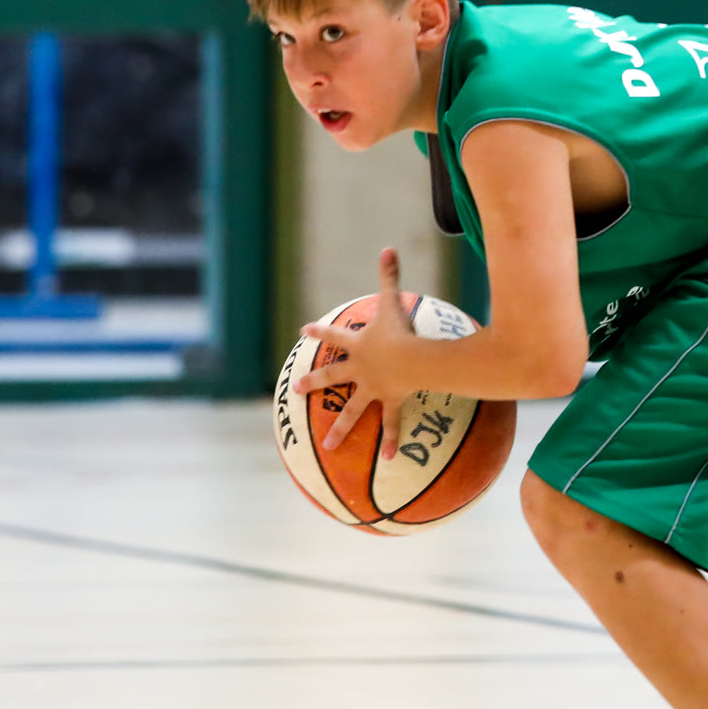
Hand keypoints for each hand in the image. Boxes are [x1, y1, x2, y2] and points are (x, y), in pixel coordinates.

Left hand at [293, 249, 415, 452]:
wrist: (410, 359)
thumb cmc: (400, 331)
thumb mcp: (392, 301)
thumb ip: (390, 275)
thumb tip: (387, 247)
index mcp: (357, 346)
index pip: (333, 336)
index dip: (318, 332)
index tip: (303, 331)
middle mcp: (360, 370)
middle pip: (332, 378)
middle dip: (314, 384)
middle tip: (297, 390)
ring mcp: (373, 389)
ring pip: (352, 411)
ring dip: (340, 429)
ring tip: (328, 447)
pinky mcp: (390, 402)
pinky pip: (390, 424)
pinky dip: (392, 441)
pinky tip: (389, 460)